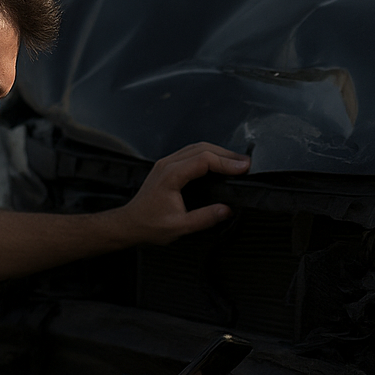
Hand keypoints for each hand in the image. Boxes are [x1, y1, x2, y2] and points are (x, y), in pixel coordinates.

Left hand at [120, 143, 249, 244]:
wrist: (129, 224)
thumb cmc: (149, 225)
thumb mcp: (179, 227)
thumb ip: (205, 218)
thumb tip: (227, 210)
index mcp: (170, 175)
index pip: (204, 159)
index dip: (226, 162)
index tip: (243, 168)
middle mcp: (168, 164)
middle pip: (202, 148)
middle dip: (227, 154)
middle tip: (245, 164)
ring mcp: (166, 163)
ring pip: (197, 147)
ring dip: (218, 152)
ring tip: (236, 162)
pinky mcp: (167, 166)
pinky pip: (190, 153)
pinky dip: (208, 154)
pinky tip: (218, 162)